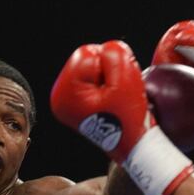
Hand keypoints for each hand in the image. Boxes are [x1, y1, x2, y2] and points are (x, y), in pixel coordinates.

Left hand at [51, 41, 152, 163]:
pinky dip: (107, 84)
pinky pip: (94, 77)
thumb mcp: (126, 79)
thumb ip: (116, 53)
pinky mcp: (76, 102)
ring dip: (109, 77)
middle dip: (107, 70)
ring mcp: (67, 100)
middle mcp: (59, 97)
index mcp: (64, 93)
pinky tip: (112, 101)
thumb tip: (109, 48)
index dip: (108, 67)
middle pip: (87, 58)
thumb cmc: (129, 120)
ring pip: (92, 66)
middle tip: (115, 95)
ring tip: (114, 99)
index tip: (114, 92)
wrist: (134, 147)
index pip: (88, 53)